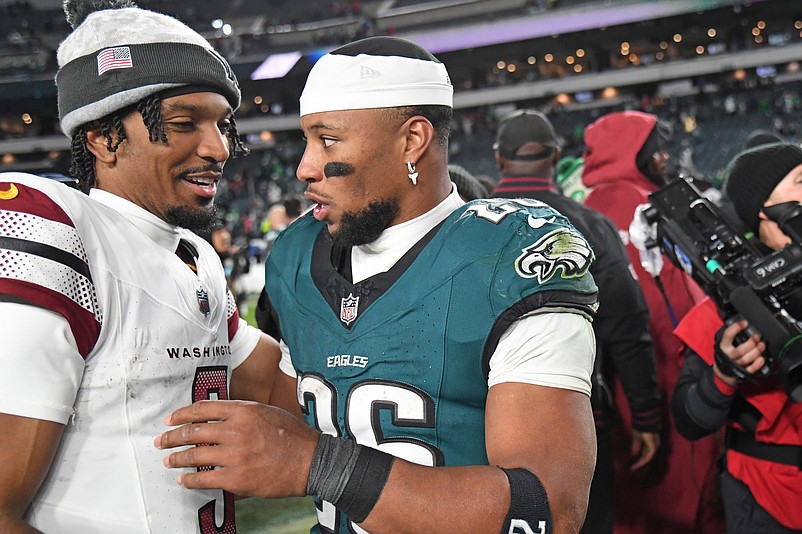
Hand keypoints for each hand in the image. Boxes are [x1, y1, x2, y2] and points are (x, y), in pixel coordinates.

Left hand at [154, 400, 318, 497]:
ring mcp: (235, 455)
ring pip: (194, 455)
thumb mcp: (267, 412)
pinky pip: (203, 479)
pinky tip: (184, 480)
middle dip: (172, 437)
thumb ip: (242, 413)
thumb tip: (217, 418)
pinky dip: (189, 480)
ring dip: (177, 458)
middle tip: (162, 441)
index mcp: (244, 411)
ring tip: (169, 461)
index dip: (182, 414)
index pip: (203, 409)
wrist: (311, 461)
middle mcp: (236, 430)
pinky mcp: (237, 478)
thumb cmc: (293, 437)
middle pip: (193, 431)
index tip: (171, 420)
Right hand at [629, 430, 659, 470]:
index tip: (633, 463)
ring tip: (634, 467)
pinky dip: (643, 460)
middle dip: (639, 463)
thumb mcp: (636, 439)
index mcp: (650, 444)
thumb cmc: (641, 429)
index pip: (645, 454)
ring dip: (640, 463)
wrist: (644, 422)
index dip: (639, 459)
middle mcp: (653, 446)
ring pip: (647, 458)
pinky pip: (648, 456)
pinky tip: (638, 463)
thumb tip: (633, 454)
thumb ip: (635, 447)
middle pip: (646, 457)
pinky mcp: (653, 447)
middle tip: (633, 468)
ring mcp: (654, 447)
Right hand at [714, 320, 765, 385]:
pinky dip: (757, 364)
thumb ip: (732, 335)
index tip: (745, 323)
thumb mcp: (725, 343)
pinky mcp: (743, 372)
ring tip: (762, 345)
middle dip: (751, 342)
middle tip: (757, 336)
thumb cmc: (727, 353)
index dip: (736, 328)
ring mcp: (736, 364)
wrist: (724, 371)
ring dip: (756, 351)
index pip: (728, 335)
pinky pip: (751, 369)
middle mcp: (729, 356)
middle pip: (740, 350)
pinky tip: (762, 358)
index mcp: (723, 346)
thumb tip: (743, 324)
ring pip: (746, 359)